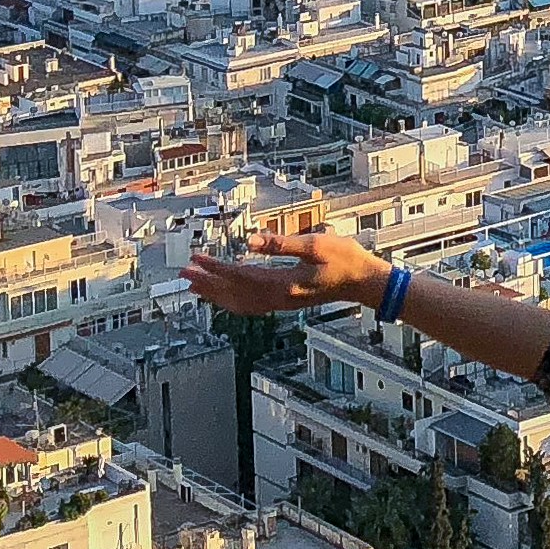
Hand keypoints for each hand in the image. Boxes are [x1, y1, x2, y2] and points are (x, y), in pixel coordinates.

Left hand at [184, 228, 389, 316]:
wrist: (364, 282)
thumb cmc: (345, 260)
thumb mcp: (316, 245)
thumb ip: (281, 243)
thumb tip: (250, 242)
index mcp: (284, 284)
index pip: (240, 277)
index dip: (216, 268)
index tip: (197, 260)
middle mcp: (279, 299)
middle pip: (234, 295)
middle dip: (208, 284)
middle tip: (185, 274)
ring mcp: (282, 303)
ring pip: (240, 304)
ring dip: (216, 294)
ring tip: (196, 286)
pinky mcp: (285, 302)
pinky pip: (250, 306)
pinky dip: (232, 301)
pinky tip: (226, 296)